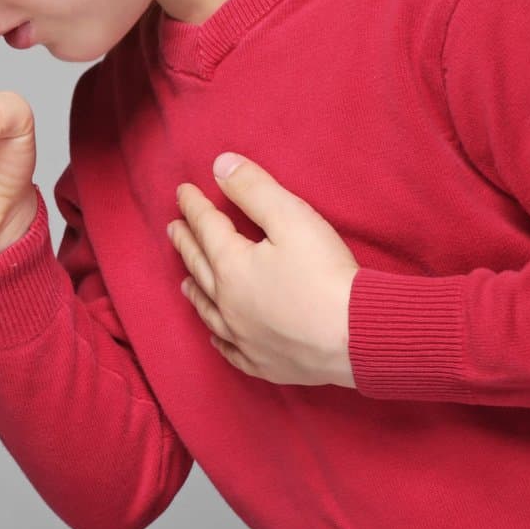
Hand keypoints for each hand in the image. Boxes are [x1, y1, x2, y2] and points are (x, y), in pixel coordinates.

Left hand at [167, 153, 358, 387]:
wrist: (356, 335)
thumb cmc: (325, 274)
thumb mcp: (291, 217)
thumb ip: (254, 189)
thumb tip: (219, 165)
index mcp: (231, 266)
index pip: (207, 228)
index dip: (194, 206)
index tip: (182, 192)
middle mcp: (228, 304)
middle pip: (199, 267)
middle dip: (186, 244)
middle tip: (173, 229)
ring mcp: (244, 337)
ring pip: (209, 311)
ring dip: (195, 291)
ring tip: (184, 281)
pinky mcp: (264, 363)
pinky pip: (230, 350)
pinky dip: (218, 338)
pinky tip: (216, 335)